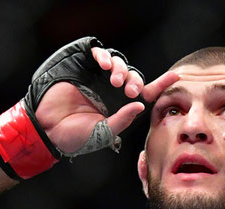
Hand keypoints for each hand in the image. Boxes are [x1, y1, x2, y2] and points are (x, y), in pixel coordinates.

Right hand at [35, 54, 178, 153]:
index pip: (144, 93)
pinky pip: (99, 54)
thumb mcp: (103, 133)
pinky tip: (104, 65)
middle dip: (135, 80)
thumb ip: (122, 120)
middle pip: (133, 76)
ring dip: (121, 69)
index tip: (176, 77)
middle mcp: (111, 92)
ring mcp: (97, 79)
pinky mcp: (83, 69)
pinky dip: (104, 55)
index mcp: (119, 107)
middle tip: (128, 91)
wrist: (48, 130)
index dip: (159, 84)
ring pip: (119, 64)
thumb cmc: (75, 137)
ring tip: (114, 81)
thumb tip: (140, 104)